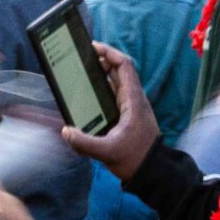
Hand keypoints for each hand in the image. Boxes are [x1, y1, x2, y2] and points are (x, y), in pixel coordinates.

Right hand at [59, 44, 158, 181]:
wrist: (153, 172)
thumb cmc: (136, 159)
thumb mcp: (107, 152)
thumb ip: (84, 143)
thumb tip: (66, 131)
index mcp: (133, 100)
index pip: (124, 66)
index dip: (109, 52)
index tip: (93, 47)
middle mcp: (133, 99)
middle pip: (119, 70)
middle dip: (102, 61)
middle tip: (82, 59)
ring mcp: (131, 106)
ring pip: (117, 82)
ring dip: (102, 75)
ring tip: (82, 73)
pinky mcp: (128, 115)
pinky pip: (115, 95)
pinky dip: (103, 90)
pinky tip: (89, 96)